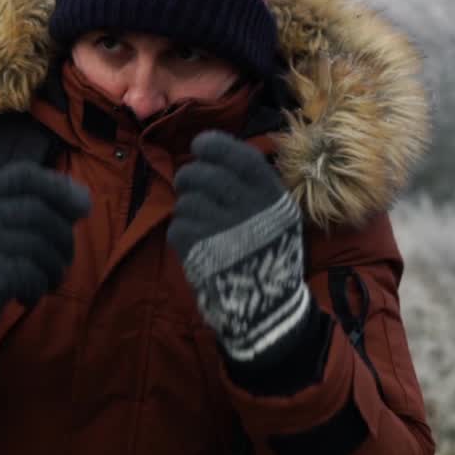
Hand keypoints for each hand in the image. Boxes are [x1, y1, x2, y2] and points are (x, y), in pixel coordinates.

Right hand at [0, 162, 90, 345]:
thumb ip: (30, 206)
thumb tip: (83, 201)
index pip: (25, 175)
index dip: (59, 187)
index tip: (84, 206)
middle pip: (39, 212)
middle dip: (64, 237)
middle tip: (65, 257)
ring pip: (40, 246)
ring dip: (56, 267)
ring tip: (51, 279)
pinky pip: (32, 276)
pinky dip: (39, 287)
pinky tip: (30, 295)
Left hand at [168, 130, 309, 362]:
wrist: (265, 309)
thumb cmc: (268, 254)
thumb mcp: (277, 215)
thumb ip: (251, 185)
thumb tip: (211, 150)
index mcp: (272, 198)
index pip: (240, 158)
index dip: (216, 145)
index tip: (200, 144)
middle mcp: (250, 210)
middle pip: (204, 175)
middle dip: (190, 176)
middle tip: (189, 184)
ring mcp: (223, 230)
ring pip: (187, 200)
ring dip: (186, 207)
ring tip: (199, 221)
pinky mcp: (200, 251)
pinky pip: (178, 226)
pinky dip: (182, 233)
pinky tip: (197, 245)